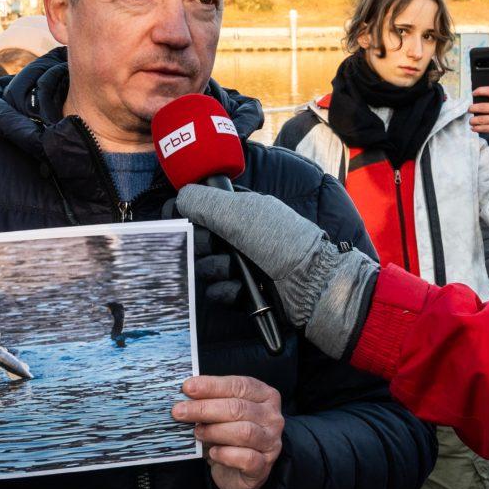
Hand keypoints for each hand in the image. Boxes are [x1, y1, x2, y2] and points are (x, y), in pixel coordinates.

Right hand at [173, 184, 378, 358]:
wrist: (312, 284)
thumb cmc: (283, 241)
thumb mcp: (244, 213)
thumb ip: (206, 202)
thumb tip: (179, 197)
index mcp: (241, 210)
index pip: (201, 207)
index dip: (185, 214)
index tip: (175, 220)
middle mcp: (239, 235)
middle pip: (197, 239)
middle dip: (201, 244)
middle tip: (215, 245)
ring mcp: (242, 263)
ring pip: (204, 267)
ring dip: (214, 269)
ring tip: (234, 269)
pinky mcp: (244, 290)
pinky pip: (217, 291)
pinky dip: (225, 290)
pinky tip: (240, 288)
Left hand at [174, 375, 283, 488]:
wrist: (236, 471)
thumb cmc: (227, 436)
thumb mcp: (220, 413)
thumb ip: (209, 401)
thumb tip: (184, 394)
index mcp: (264, 395)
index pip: (239, 385)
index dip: (212, 386)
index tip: (187, 388)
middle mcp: (272, 417)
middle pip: (238, 408)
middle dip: (205, 408)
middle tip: (179, 412)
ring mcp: (271, 442)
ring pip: (244, 432)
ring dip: (215, 431)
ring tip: (197, 432)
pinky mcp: (264, 465)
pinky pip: (246, 458)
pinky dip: (226, 454)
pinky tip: (213, 453)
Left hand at [468, 87, 488, 144]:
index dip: (480, 90)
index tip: (474, 93)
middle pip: (482, 106)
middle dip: (472, 108)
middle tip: (469, 109)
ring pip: (480, 119)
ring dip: (472, 120)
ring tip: (471, 120)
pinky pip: (483, 128)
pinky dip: (476, 128)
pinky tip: (474, 128)